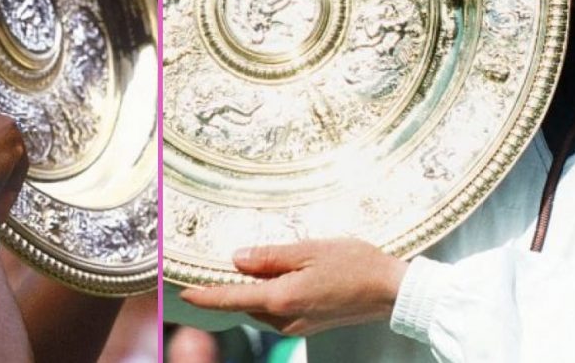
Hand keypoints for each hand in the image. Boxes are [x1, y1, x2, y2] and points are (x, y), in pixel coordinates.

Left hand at [179, 238, 408, 335]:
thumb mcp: (310, 251)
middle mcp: (286, 318)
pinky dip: (269, 296)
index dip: (205, 295)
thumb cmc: (356, 265)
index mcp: (282, 299)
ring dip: (251, 291)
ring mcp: (299, 324)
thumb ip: (270, 256)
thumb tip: (237, 260)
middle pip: (245, 304)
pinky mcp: (311, 323)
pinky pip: (278, 310)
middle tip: (212, 267)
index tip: (183, 292)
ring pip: (262, 308)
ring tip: (244, 267)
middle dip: (229, 289)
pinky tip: (275, 277)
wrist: (392, 291)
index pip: (232, 298)